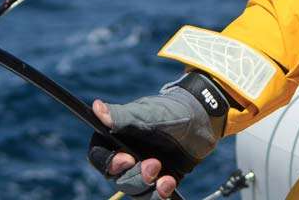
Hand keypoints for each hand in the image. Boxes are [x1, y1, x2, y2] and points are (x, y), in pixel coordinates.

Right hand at [88, 72, 227, 198]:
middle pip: (118, 179)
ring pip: (135, 191)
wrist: (202, 120)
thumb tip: (96, 107)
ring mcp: (142, 170)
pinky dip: (160, 194)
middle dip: (136, 176)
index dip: (108, 163)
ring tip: (166, 178)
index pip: (100, 157)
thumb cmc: (171, 111)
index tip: (126, 159)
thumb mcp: (147, 113)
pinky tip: (170, 184)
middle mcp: (126, 156)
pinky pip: (152, 196)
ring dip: (148, 188)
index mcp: (116, 138)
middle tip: (154, 164)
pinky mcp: (159, 180)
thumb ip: (122, 116)